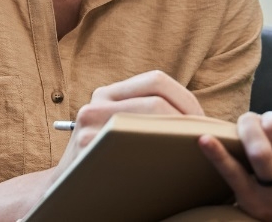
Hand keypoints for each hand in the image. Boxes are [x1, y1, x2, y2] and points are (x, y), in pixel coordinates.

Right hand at [51, 71, 204, 180]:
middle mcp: (96, 103)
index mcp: (108, 93)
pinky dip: (163, 152)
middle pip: (157, 99)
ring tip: (195, 150)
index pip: (157, 80)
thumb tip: (204, 118)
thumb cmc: (107, 161)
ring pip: (150, 119)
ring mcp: (91, 125)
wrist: (66, 191)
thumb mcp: (118, 128)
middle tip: (206, 141)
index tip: (204, 123)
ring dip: (181, 135)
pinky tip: (174, 165)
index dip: (187, 99)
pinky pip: (137, 144)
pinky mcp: (90, 147)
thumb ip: (146, 114)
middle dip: (189, 119)